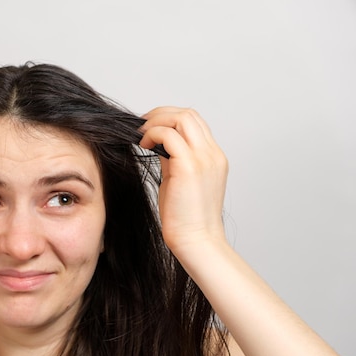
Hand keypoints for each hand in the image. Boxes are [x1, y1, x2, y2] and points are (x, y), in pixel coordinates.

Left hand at [139, 107, 227, 256]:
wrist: (196, 241)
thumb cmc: (186, 218)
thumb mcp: (180, 181)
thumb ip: (174, 160)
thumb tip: (157, 145)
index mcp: (214, 158)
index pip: (195, 123)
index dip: (170, 119)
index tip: (151, 128)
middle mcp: (212, 154)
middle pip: (189, 114)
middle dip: (161, 114)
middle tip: (141, 126)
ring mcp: (203, 159)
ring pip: (181, 118)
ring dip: (157, 121)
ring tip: (141, 135)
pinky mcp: (189, 167)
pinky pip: (168, 135)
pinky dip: (152, 134)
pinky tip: (143, 146)